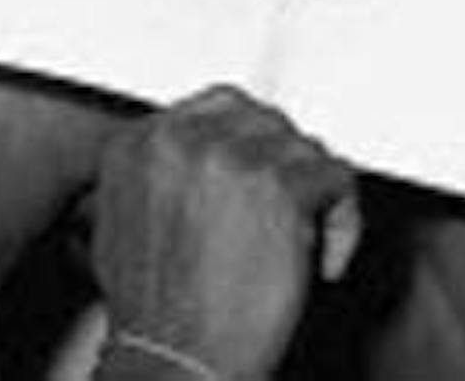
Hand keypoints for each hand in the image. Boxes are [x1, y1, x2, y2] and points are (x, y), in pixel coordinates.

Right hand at [92, 86, 357, 379]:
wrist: (174, 358)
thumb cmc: (153, 311)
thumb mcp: (121, 221)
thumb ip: (156, 175)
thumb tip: (199, 161)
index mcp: (138, 143)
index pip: (215, 108)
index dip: (249, 147)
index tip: (261, 181)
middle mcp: (178, 138)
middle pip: (261, 119)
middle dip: (282, 165)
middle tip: (290, 209)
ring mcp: (228, 158)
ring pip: (302, 148)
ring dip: (312, 196)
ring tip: (302, 244)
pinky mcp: (277, 188)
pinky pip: (337, 179)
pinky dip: (342, 223)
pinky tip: (322, 260)